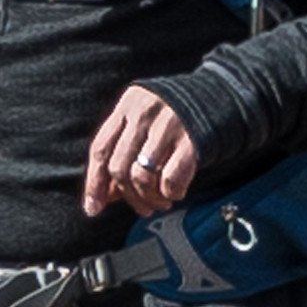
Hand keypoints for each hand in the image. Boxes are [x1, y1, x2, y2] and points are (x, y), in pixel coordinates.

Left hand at [82, 86, 198, 218]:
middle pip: (119, 167)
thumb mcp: (140, 123)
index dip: (94, 183)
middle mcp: (144, 113)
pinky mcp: (191, 141)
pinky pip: (170, 180)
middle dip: (127, 196)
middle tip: (141, 207)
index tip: (94, 208)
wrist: (213, 98)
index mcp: (126, 106)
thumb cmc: (168, 118)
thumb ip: (120, 152)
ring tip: (159, 202)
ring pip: (142, 177)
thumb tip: (103, 198)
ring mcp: (168, 125)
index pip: (100, 149)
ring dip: (149, 199)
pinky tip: (175, 193)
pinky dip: (171, 194)